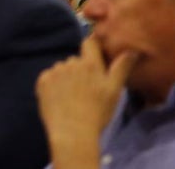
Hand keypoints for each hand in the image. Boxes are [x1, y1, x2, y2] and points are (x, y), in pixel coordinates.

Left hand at [36, 37, 136, 163]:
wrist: (72, 132)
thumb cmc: (98, 113)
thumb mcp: (114, 91)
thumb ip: (121, 68)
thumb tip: (132, 50)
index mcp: (90, 64)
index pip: (90, 43)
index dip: (93, 45)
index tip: (95, 54)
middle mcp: (70, 63)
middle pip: (76, 60)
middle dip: (81, 70)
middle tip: (86, 89)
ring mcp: (54, 71)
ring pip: (62, 69)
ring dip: (67, 77)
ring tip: (72, 97)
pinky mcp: (42, 81)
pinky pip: (49, 77)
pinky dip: (53, 85)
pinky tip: (59, 99)